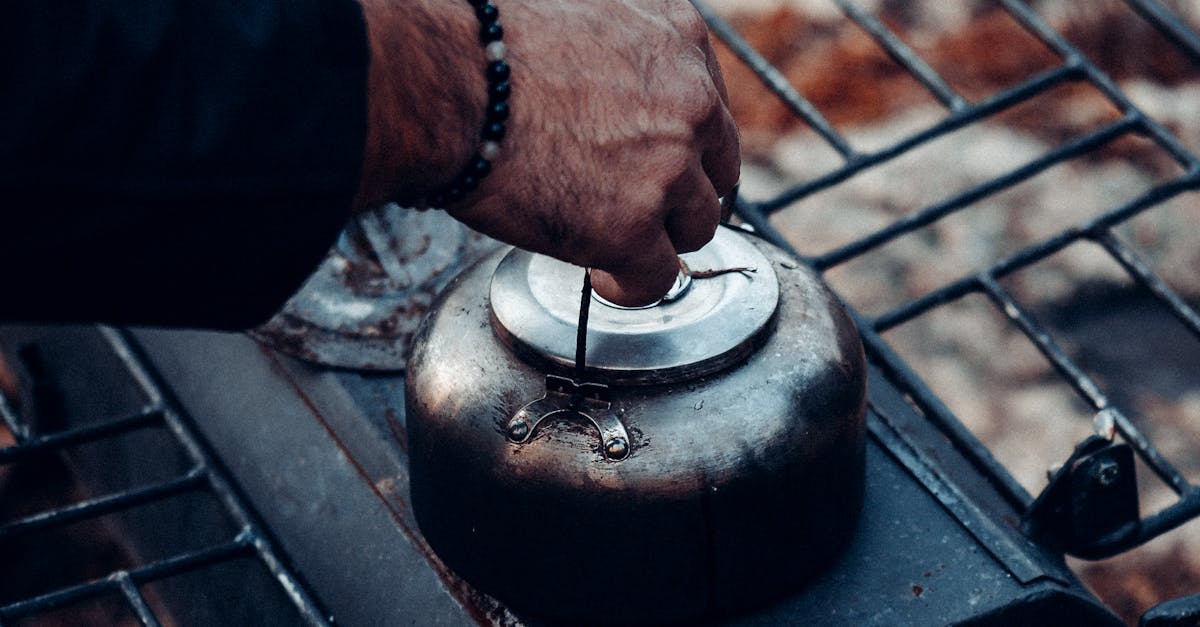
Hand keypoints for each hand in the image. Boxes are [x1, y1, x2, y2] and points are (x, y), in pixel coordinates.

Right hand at [356, 0, 739, 305]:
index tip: (660, 163)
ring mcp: (668, 167)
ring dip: (658, 238)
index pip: (710, 107)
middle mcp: (690, 100)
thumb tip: (606, 88)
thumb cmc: (486, 49)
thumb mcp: (577, 13)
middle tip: (640, 208)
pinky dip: (630, 284)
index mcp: (679, 38)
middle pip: (716, 170)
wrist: (448, 83)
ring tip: (611, 240)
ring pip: (695, 226)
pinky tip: (602, 274)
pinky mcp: (633, 226)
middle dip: (681, 194)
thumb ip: (617, 49)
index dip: (683, 145)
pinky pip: (656, 278)